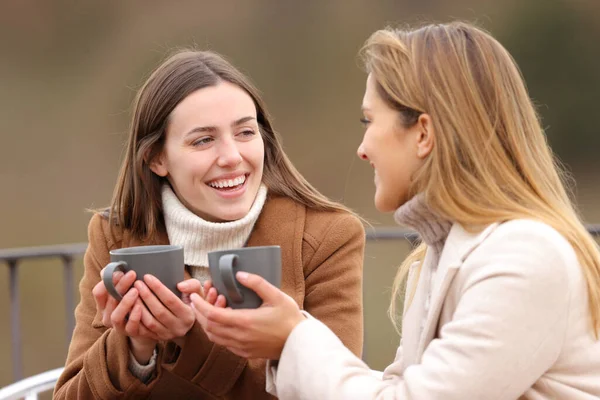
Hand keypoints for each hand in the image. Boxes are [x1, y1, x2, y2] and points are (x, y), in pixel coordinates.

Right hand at [92, 270, 157, 362]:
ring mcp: (118, 326)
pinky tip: (140, 306)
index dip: (107, 281)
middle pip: (110, 300)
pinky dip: (134, 316)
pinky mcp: (130, 333)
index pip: (98, 292)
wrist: (145, 326)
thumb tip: (115, 265)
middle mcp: (108, 315)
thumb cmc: (134, 301)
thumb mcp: (126, 289)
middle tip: (132, 274)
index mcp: (104, 304)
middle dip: (120, 286)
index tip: (120, 271)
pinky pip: (130, 326)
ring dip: (125, 302)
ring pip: (116, 316)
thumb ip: (120, 278)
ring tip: (136, 290)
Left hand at [132, 275, 201, 346]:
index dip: (158, 288)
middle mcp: (178, 328)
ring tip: (132, 293)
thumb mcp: (197, 292)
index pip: (171, 300)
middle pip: (159, 311)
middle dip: (146, 295)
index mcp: (188, 316)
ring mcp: (167, 335)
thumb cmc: (190, 302)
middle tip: (137, 283)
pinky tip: (131, 306)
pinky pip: (143, 330)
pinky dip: (135, 318)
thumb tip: (180, 285)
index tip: (147, 277)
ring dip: (139, 307)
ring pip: (149, 322)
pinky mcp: (157, 338)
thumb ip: (192, 286)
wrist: (187, 321)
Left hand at [190, 272, 304, 359]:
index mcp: (245, 322)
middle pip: (209, 327)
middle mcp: (239, 337)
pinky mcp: (245, 353)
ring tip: (207, 310)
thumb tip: (239, 274)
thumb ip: (257, 283)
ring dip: (207, 324)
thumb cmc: (289, 318)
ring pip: (214, 337)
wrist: (299, 343)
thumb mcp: (276, 295)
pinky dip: (216, 333)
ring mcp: (241, 347)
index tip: (194, 296)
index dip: (200, 305)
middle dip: (199, 313)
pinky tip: (222, 323)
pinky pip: (224, 343)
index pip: (212, 315)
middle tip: (197, 301)